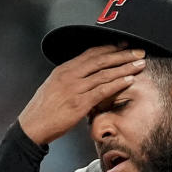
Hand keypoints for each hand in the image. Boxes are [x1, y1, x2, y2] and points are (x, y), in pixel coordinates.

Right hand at [19, 44, 145, 144]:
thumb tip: (84, 77)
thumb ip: (70, 80)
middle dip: (122, 54)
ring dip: (125, 68)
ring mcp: (74, 89)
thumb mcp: (54, 87)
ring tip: (140, 64)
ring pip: (104, 74)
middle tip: (139, 52)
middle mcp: (69, 75)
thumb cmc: (43, 110)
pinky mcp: (78, 104)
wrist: (31, 127)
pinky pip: (102, 91)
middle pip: (100, 59)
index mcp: (64, 69)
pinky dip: (117, 84)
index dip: (110, 48)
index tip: (124, 45)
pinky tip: (129, 80)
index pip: (90, 53)